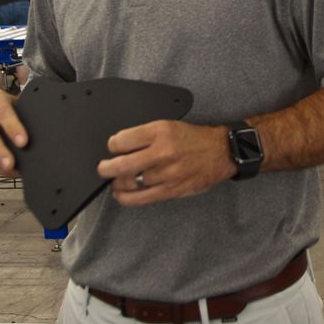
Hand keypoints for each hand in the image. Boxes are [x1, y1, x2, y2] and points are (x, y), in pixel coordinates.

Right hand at [0, 88, 26, 176]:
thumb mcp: (21, 104)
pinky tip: (5, 171)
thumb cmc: (16, 107)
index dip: (12, 127)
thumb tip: (44, 131)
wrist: (2, 108)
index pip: (1, 111)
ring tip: (10, 171)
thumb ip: (28, 114)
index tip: (23, 142)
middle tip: (11, 163)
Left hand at [97, 120, 238, 206]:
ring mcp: (167, 173)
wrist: (221, 152)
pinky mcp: (171, 189)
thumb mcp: (168, 125)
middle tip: (102, 168)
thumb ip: (144, 135)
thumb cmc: (194, 139)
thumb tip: (119, 146)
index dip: (112, 145)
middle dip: (105, 168)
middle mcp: (163, 151)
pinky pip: (141, 198)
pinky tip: (121, 194)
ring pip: (129, 183)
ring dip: (116, 183)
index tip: (112, 148)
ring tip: (114, 181)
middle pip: (122, 164)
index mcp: (160, 131)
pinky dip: (126, 198)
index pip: (122, 140)